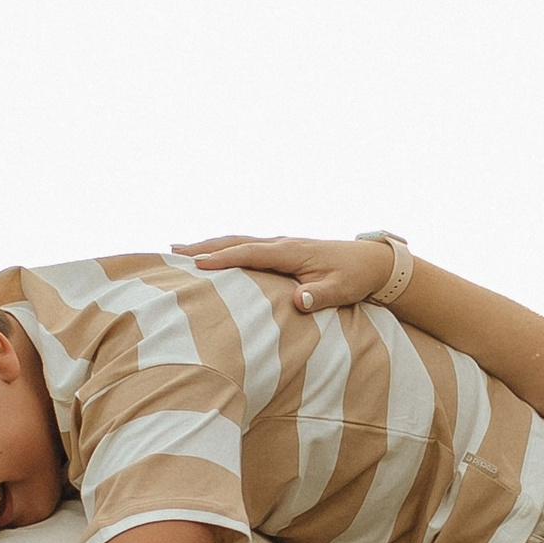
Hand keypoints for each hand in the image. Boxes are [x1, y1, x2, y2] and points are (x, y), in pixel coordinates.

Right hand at [174, 231, 397, 312]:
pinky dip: (224, 248)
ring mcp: (280, 245)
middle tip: (172, 251)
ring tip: (179, 250)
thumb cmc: (355, 277)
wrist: (371, 261)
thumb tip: (299, 301)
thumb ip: (320, 296)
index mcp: (291, 252)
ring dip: (209, 245)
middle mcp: (281, 243)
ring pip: (238, 241)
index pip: (250, 253)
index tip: (196, 264)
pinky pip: (246, 246)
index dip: (223, 258)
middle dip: (204, 246)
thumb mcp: (341, 290)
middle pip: (235, 241)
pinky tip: (211, 255)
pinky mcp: (281, 250)